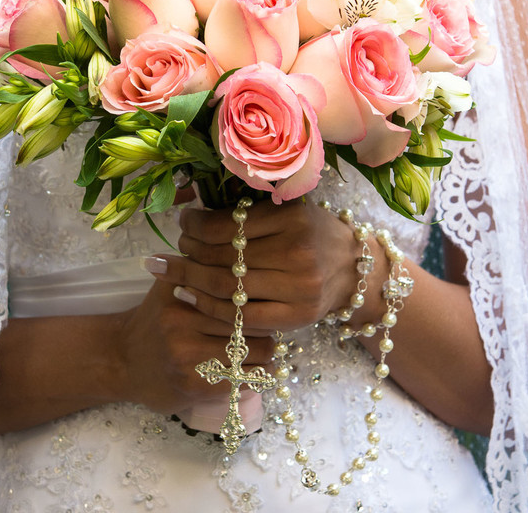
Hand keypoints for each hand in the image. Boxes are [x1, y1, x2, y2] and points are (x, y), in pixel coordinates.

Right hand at [113, 279, 274, 415]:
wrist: (121, 359)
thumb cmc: (155, 320)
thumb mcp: (169, 286)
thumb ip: (198, 267)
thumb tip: (240, 250)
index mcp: (180, 290)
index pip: (237, 290)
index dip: (257, 296)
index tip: (266, 299)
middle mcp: (181, 320)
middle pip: (246, 319)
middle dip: (265, 324)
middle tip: (272, 326)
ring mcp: (186, 354)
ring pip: (250, 350)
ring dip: (267, 352)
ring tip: (266, 348)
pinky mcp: (192, 384)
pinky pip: (240, 378)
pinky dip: (258, 374)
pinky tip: (261, 369)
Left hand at [154, 199, 365, 332]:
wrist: (355, 269)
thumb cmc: (313, 234)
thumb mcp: (288, 210)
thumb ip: (248, 212)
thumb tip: (191, 215)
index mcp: (292, 217)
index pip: (226, 224)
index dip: (194, 226)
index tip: (183, 223)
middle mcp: (298, 251)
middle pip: (223, 257)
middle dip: (188, 254)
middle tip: (173, 250)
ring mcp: (299, 287)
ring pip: (227, 287)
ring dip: (191, 280)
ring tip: (172, 273)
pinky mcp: (297, 316)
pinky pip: (240, 316)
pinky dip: (209, 308)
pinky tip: (189, 297)